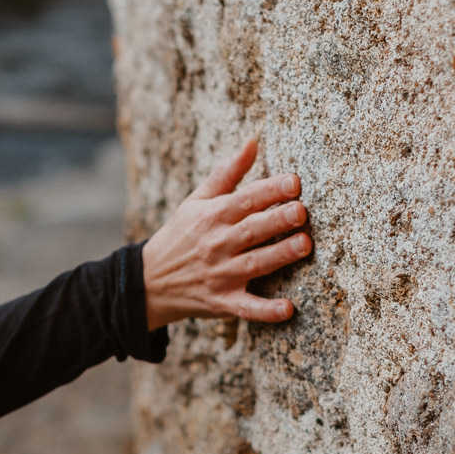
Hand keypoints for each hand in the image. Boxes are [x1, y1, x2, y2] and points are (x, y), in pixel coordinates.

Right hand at [142, 140, 311, 329]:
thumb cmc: (181, 234)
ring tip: (304, 245)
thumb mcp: (197, 200)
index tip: (295, 182)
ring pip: (254, 264)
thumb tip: (252, 142)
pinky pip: (246, 308)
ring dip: (279, 255)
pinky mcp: (223, 303)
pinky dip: (266, 311)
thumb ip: (227, 173)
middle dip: (277, 220)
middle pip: (251, 230)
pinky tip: (287, 309)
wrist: (150, 280)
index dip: (270, 190)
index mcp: (213, 216)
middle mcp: (217, 244)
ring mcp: (221, 275)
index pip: (244, 199)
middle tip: (302, 212)